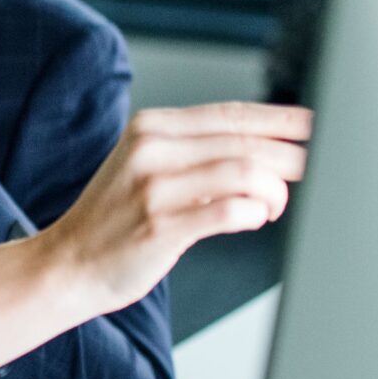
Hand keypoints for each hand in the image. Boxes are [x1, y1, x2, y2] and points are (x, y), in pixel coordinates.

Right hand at [44, 101, 312, 318]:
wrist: (66, 264)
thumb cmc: (112, 221)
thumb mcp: (144, 168)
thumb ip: (193, 155)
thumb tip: (262, 151)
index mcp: (150, 129)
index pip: (230, 114)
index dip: (278, 118)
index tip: (311, 123)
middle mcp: (152, 150)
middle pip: (244, 141)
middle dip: (287, 156)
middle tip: (308, 169)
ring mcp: (154, 187)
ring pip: (244, 173)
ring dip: (273, 191)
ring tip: (274, 205)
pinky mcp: (161, 225)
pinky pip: (230, 211)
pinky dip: (253, 214)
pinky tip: (253, 218)